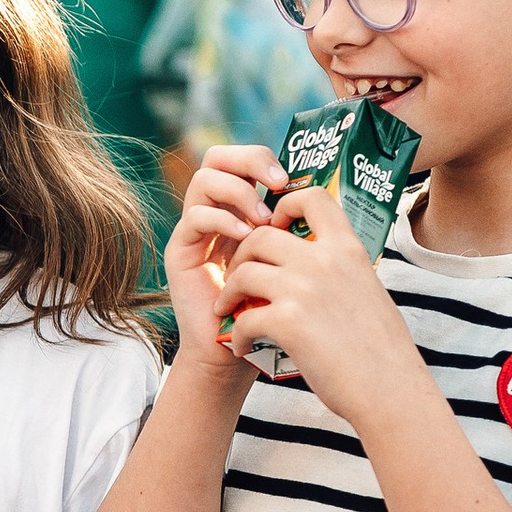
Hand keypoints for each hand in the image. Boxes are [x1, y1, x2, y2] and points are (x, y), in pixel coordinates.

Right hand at [160, 141, 289, 377]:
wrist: (239, 353)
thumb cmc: (272, 310)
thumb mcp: (294, 262)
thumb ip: (300, 229)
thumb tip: (330, 195)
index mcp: (242, 210)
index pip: (243, 160)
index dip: (264, 158)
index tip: (290, 178)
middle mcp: (216, 213)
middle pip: (218, 157)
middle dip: (249, 160)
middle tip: (276, 181)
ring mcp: (196, 231)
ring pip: (204, 179)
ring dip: (238, 192)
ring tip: (262, 219)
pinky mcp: (182, 251)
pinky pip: (194, 217)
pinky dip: (222, 220)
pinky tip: (243, 237)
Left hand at [214, 183, 420, 426]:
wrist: (390, 389)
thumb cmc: (380, 349)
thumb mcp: (367, 289)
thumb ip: (339, 269)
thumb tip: (315, 260)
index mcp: (347, 248)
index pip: (310, 197)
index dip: (282, 205)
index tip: (274, 228)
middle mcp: (325, 260)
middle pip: (261, 236)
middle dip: (241, 257)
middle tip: (238, 280)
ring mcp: (304, 289)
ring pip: (243, 273)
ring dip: (228, 294)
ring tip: (228, 312)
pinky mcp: (287, 322)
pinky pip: (242, 319)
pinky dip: (235, 336)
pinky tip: (242, 348)